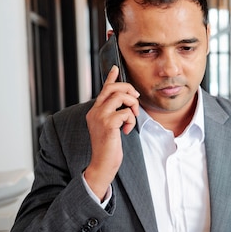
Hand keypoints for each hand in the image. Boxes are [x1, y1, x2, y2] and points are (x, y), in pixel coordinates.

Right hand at [84, 65, 139, 199]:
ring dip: (132, 105)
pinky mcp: (107, 124)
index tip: (116, 68)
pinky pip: (125, 113)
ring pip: (120, 96)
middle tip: (136, 101)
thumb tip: (125, 105)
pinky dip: (130, 120)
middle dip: (129, 91)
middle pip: (114, 88)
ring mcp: (99, 117)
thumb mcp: (112, 127)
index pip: (104, 89)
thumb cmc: (109, 148)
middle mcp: (95, 111)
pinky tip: (127, 131)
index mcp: (95, 111)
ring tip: (132, 117)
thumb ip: (115, 114)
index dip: (111, 78)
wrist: (102, 164)